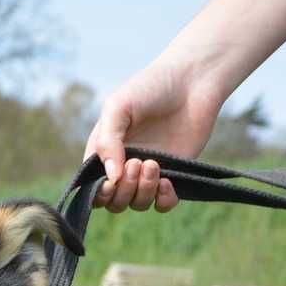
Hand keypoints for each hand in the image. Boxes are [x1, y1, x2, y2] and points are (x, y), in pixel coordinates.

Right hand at [84, 55, 229, 211]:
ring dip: (143, 191)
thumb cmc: (150, 87)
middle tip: (138, 162)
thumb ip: (107, 141)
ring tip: (153, 164)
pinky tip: (167, 182)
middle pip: (114, 201)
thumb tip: (111, 177)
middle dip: (124, 190)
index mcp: (104, 151)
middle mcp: (124, 166)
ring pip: (137, 203)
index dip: (99, 193)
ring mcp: (149, 173)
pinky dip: (164, 200)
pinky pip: (163, 204)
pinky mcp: (174, 176)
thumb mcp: (118, 107)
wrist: (192, 81)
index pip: (92, 186)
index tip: (111, 181)